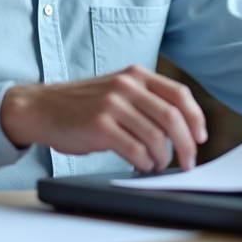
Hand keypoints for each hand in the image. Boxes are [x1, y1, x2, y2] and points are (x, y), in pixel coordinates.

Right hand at [0, 65, 207, 172]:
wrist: (40, 107)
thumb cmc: (80, 105)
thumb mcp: (116, 91)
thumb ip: (144, 100)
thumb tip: (180, 129)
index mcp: (135, 75)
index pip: (179, 94)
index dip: (196, 118)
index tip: (200, 138)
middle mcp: (126, 86)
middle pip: (173, 117)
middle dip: (187, 145)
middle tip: (188, 162)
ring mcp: (112, 104)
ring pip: (156, 136)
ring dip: (162, 157)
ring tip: (156, 164)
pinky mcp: (99, 126)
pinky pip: (135, 149)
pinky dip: (144, 162)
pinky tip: (141, 165)